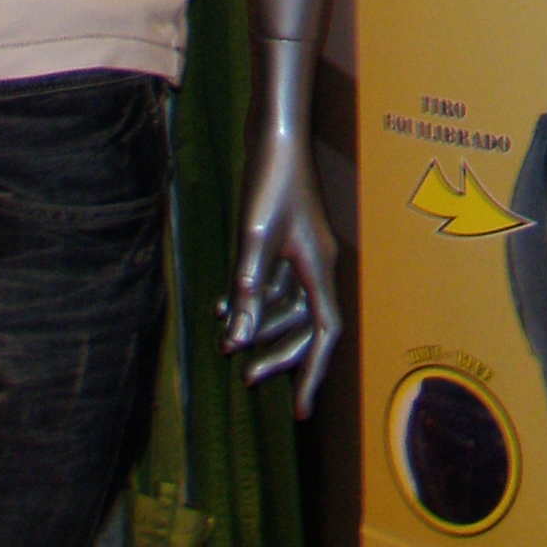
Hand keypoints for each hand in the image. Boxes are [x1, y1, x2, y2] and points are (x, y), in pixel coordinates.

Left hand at [221, 121, 341, 414]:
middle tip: (247, 378)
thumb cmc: (270, 182)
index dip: (313, 373)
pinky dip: (253, 300)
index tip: (301, 411)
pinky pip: (276, 285)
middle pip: (306, 326)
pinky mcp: (289, 241)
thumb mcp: (254, 240)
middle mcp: (317, 265)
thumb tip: (236, 343)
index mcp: (318, 268)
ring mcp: (304, 253)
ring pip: (288, 307)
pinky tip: (222, 306)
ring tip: (225, 341)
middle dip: (278, 355)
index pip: (324, 333)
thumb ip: (247, 292)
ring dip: (259, 327)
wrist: (275, 134)